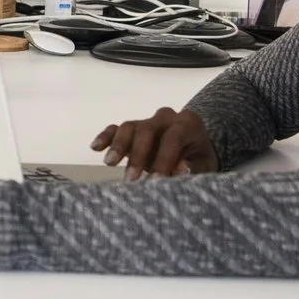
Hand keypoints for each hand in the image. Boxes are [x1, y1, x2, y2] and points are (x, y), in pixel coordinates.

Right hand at [93, 107, 215, 178]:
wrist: (194, 149)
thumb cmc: (199, 160)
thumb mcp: (203, 166)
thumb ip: (193, 169)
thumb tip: (179, 170)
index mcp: (188, 124)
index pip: (173, 137)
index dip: (164, 158)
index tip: (155, 181)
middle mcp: (166, 118)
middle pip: (147, 129)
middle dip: (138, 155)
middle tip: (130, 179)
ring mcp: (147, 121)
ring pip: (129, 127)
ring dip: (118, 145)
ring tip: (110, 163)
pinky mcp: (133, 129)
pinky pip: (117, 128)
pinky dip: (106, 136)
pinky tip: (95, 147)